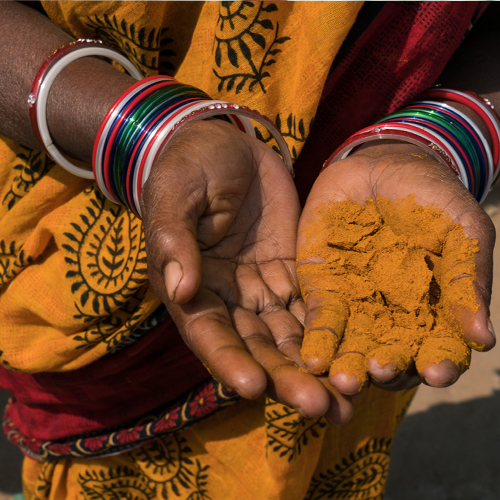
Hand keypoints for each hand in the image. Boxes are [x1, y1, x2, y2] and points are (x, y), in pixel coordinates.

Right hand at [141, 120, 352, 423]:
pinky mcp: (290, 271)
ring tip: (347, 400)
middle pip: (256, 346)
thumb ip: (173, 238)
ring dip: (314, 368)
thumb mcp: (175, 194)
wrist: (225, 142)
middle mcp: (227, 298)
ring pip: (288, 335)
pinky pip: (311, 305)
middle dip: (285, 379)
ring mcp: (260, 286)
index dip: (229, 360)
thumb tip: (180, 291)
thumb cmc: (188, 165)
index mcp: (190, 286)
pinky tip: (356, 354)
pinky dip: (331, 331)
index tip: (254, 387)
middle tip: (320, 408)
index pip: (208, 332)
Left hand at [297, 141, 495, 394]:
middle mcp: (391, 316)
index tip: (437, 371)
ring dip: (348, 364)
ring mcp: (354, 304)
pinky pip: (320, 317)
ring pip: (352, 344)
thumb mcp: (461, 230)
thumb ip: (468, 279)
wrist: (382, 166)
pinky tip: (313, 358)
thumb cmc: (430, 198)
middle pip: (391, 354)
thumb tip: (482, 338)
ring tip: (344, 378)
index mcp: (432, 309)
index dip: (440, 361)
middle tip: (381, 372)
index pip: (438, 346)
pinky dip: (318, 337)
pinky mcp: (321, 288)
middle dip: (387, 367)